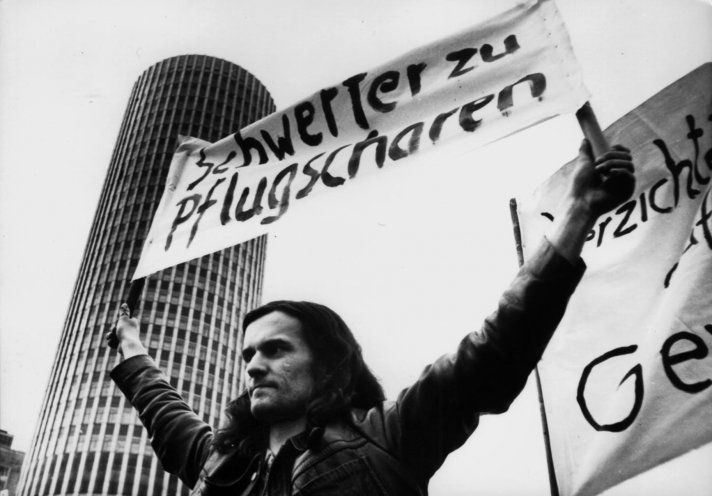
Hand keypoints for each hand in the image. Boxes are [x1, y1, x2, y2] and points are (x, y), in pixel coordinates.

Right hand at [105, 303, 145, 357]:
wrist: (128, 345)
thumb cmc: (126, 330)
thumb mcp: (123, 318)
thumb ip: (123, 312)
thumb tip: (125, 304)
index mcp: (133, 323)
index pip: (122, 320)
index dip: (118, 321)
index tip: (118, 322)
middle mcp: (130, 330)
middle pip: (116, 327)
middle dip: (112, 329)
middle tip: (114, 330)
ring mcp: (126, 338)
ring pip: (113, 335)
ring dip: (110, 336)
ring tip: (112, 337)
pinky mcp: (121, 345)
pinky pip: (113, 342)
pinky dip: (112, 342)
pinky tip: (114, 343)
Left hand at [546, 139, 634, 263]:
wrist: (580, 200)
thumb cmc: (579, 184)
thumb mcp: (583, 163)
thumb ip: (585, 151)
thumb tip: (585, 139)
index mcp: (610, 169)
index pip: (624, 154)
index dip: (619, 149)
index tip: (611, 147)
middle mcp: (618, 176)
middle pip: (627, 157)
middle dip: (612, 156)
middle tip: (598, 162)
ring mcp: (623, 184)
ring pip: (629, 165)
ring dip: (613, 163)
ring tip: (599, 170)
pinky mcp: (627, 192)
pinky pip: (631, 176)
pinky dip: (621, 171)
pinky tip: (611, 173)